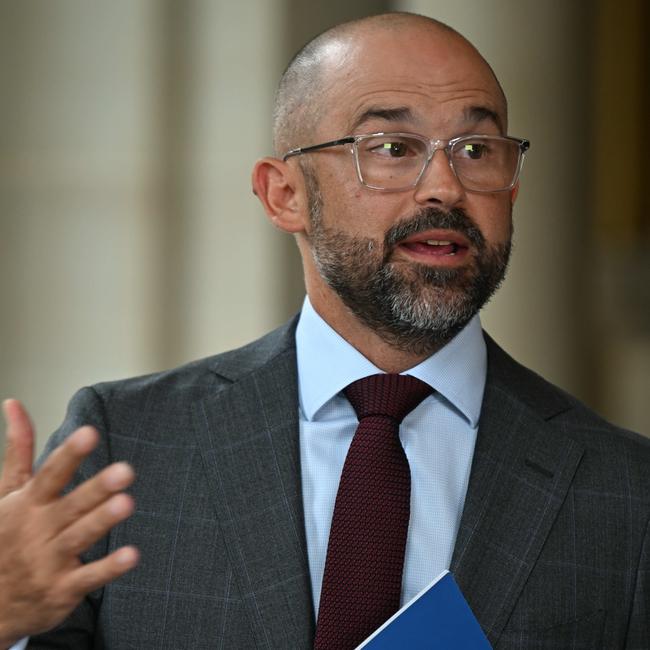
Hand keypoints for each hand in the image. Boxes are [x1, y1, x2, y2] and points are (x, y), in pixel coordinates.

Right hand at [0, 399, 138, 647]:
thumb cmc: (4, 537)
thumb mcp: (6, 495)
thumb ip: (18, 450)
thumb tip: (14, 403)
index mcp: (27, 504)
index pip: (50, 475)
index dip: (69, 454)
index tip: (89, 432)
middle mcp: (38, 530)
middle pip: (71, 506)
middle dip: (96, 489)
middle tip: (125, 470)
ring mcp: (49, 561)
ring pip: (80, 537)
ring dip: (103, 521)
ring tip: (127, 502)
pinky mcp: (62, 589)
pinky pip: (88, 578)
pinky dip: (109, 568)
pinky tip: (132, 555)